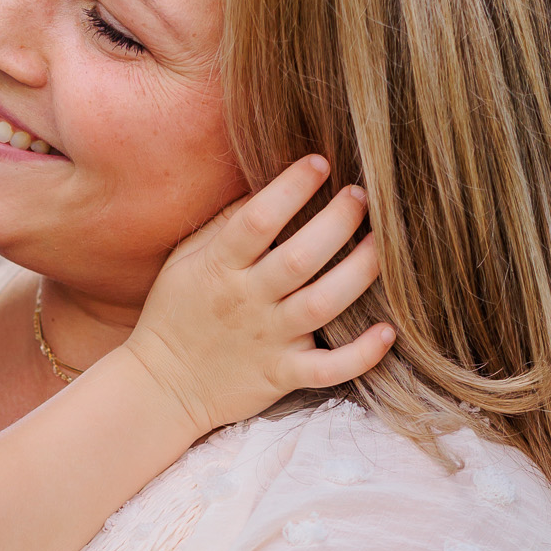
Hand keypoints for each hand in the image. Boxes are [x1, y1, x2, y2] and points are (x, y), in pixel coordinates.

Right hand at [128, 156, 392, 437]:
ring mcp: (267, 340)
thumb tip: (268, 185)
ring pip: (323, 304)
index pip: (258, 220)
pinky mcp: (281, 375)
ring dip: (359, 272)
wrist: (162, 387)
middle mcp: (246, 301)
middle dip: (338, 222)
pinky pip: (328, 369)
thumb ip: (224, 224)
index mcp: (219, 267)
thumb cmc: (176, 314)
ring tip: (384, 244)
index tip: (319, 163)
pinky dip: (362, 354)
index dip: (292, 188)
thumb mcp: (186, 261)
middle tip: (362, 196)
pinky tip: (388, 331)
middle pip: (300, 258)